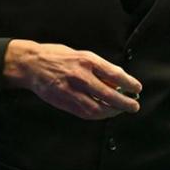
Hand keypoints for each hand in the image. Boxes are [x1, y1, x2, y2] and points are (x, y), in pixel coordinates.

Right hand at [3, 39, 141, 119]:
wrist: (31, 64)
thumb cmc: (58, 56)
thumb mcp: (81, 55)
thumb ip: (99, 68)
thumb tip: (118, 82)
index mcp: (87, 60)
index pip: (114, 74)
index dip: (129, 83)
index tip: (137, 88)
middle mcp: (80, 76)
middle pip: (109, 94)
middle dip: (125, 103)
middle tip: (134, 106)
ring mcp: (71, 91)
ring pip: (97, 108)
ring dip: (112, 112)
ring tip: (119, 111)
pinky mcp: (63, 102)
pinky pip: (84, 113)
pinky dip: (97, 115)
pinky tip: (104, 113)